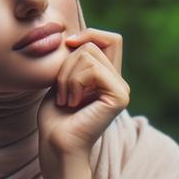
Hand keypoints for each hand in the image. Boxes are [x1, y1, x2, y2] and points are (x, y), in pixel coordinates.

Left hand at [37, 28, 128, 159]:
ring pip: (89, 54)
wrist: (57, 144)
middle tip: (62, 91)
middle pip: (93, 44)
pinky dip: (74, 83)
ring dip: (67, 75)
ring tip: (66, 99)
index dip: (90, 34)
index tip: (68, 44)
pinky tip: (72, 102)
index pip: (111, 39)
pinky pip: (93, 69)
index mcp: (109, 77)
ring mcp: (122, 89)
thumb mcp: (63, 78)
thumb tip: (77, 38)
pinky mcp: (120, 96)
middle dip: (67, 62)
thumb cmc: (55, 117)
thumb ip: (75, 59)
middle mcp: (119, 82)